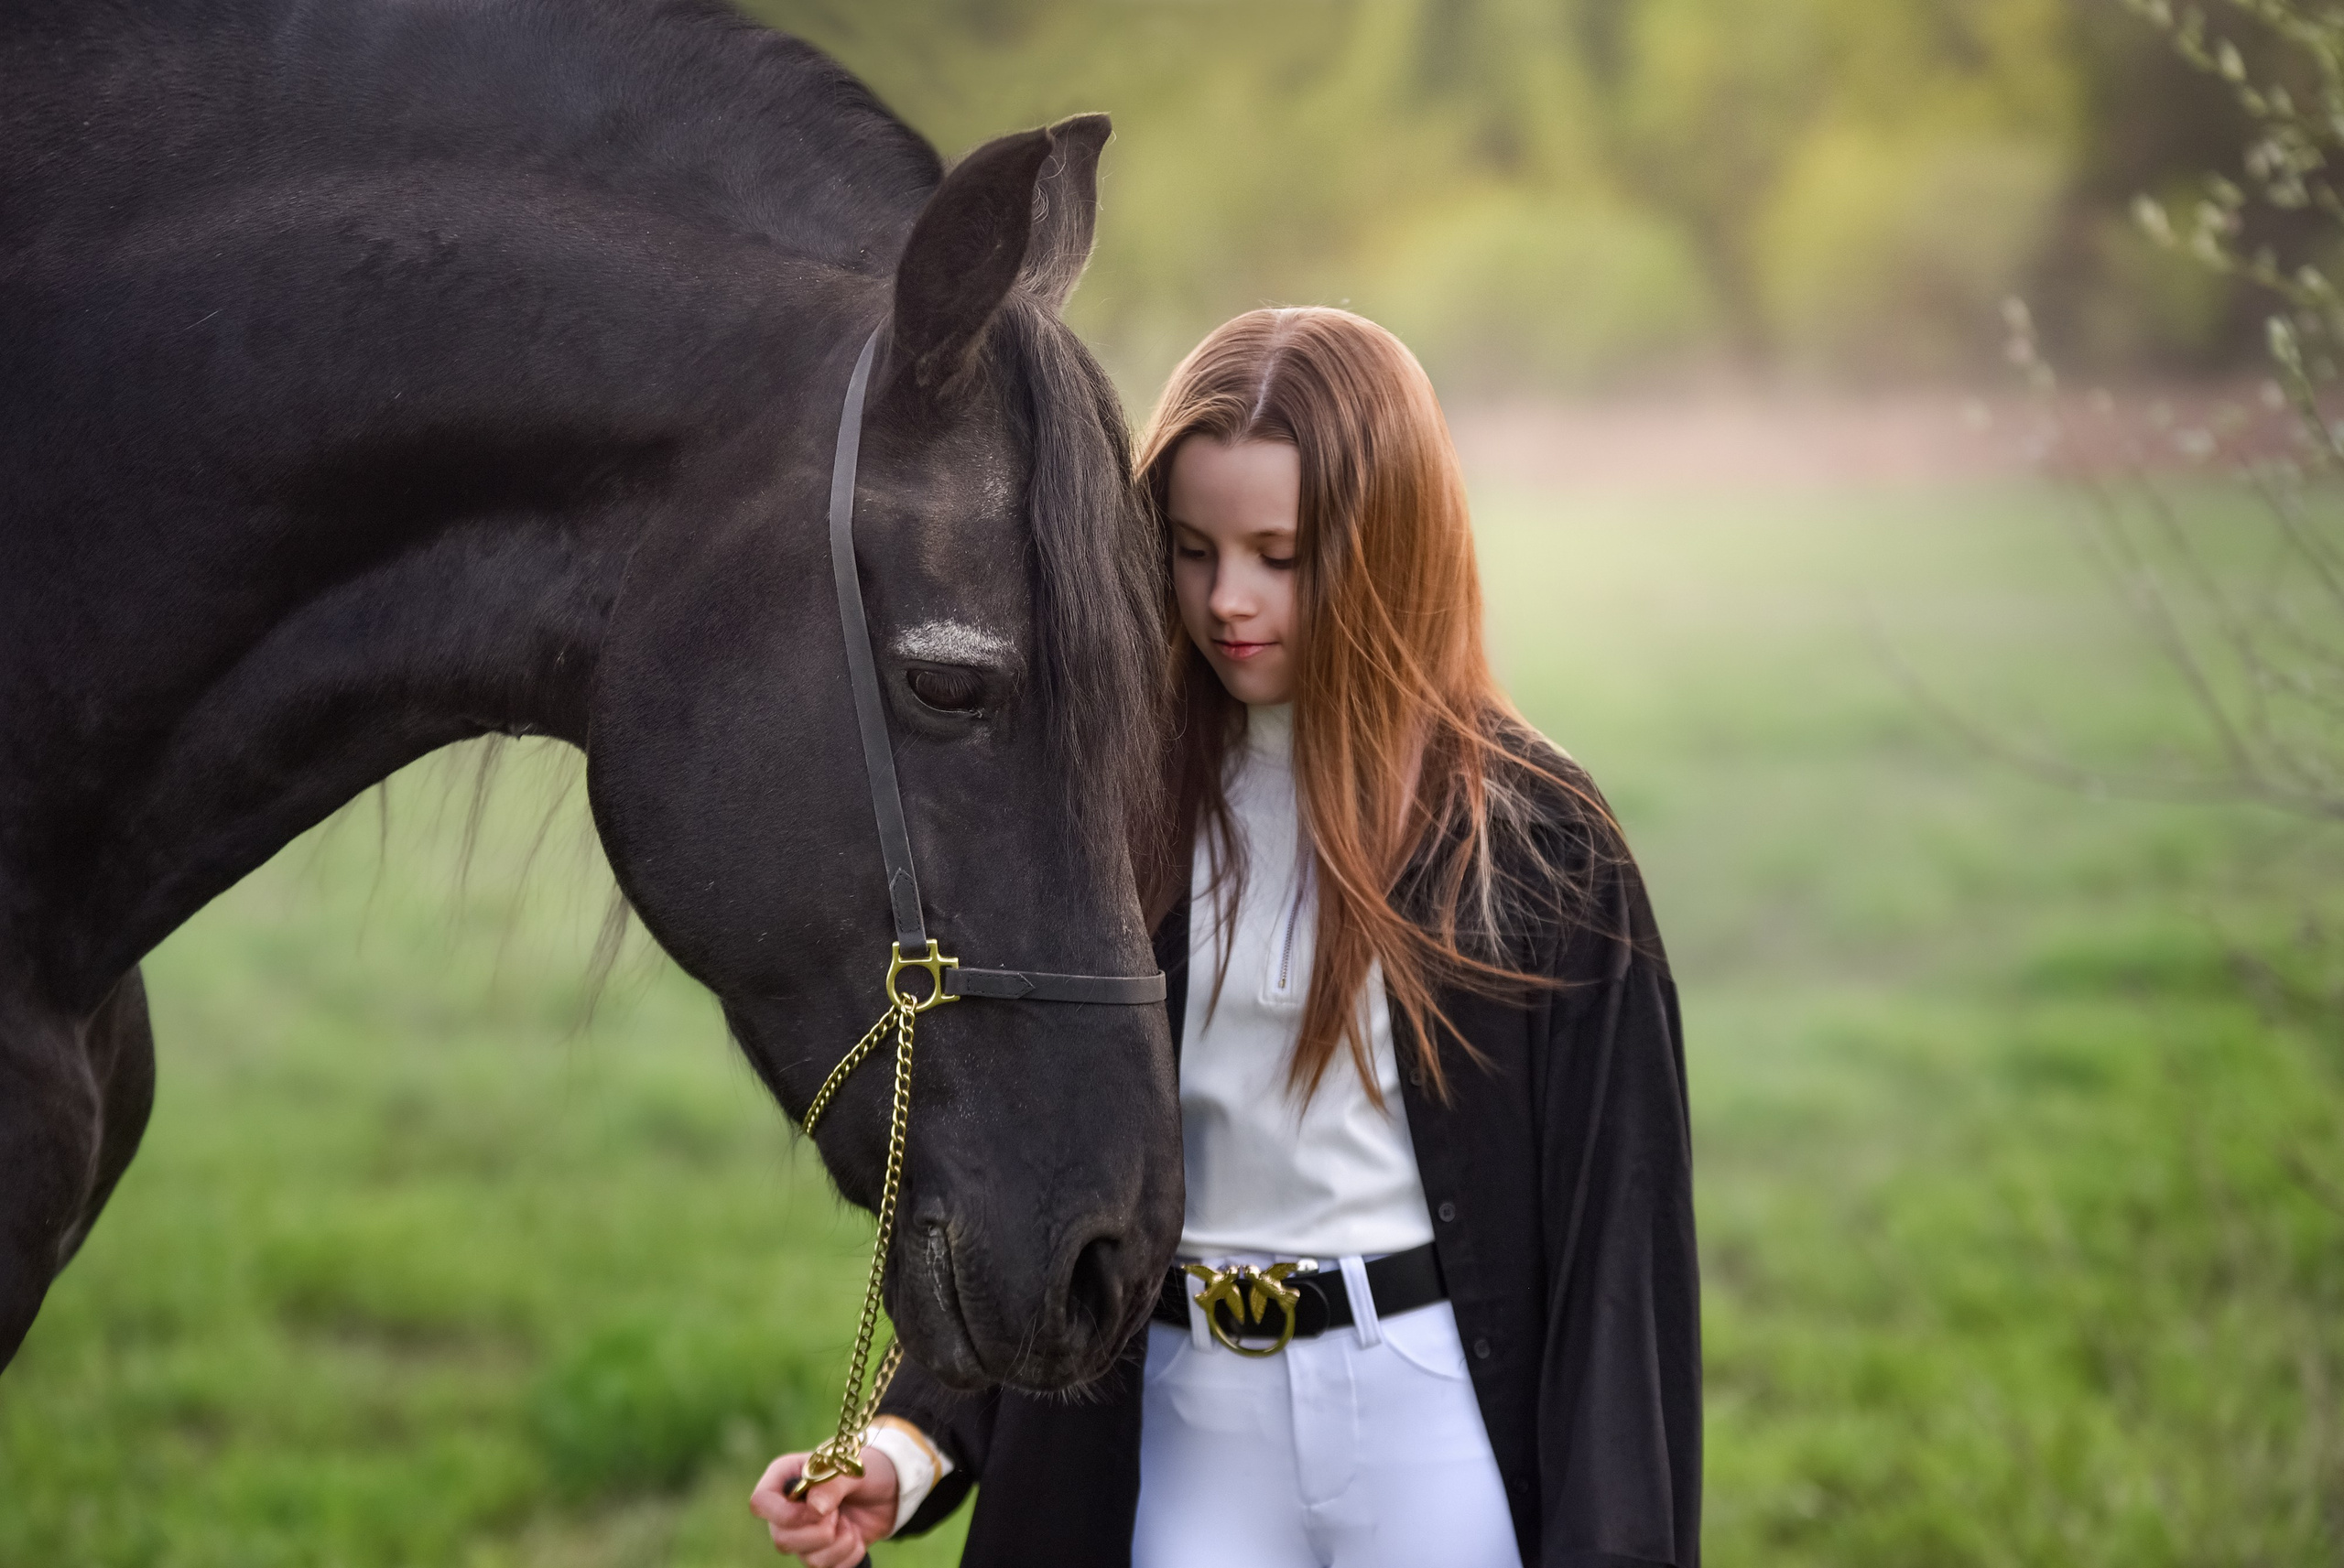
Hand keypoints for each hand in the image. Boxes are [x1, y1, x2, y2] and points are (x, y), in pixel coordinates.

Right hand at [750, 1447, 898, 1566]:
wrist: (891, 1490)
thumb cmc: (868, 1469)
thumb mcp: (854, 1469)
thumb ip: (833, 1484)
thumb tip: (815, 1509)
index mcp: (787, 1477)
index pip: (761, 1501)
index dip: (784, 1514)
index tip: (816, 1511)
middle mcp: (788, 1508)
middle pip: (781, 1538)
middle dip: (818, 1533)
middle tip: (838, 1514)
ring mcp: (802, 1533)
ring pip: (804, 1558)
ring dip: (837, 1545)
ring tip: (850, 1525)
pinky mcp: (820, 1552)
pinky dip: (846, 1558)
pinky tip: (855, 1538)